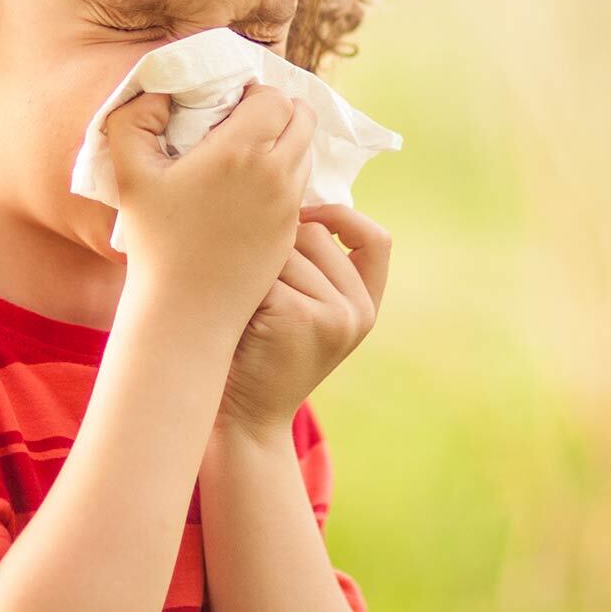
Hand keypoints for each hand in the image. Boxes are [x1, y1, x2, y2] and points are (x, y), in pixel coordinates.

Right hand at [104, 83, 316, 338]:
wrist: (186, 310)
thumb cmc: (154, 240)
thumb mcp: (129, 172)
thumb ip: (134, 118)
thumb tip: (159, 92)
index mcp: (242, 151)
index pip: (274, 97)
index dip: (253, 93)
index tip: (227, 106)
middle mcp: (276, 174)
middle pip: (303, 119)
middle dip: (279, 111)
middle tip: (244, 121)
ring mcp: (289, 205)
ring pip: (306, 152)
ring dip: (285, 143)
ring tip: (246, 154)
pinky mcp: (292, 232)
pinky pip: (300, 187)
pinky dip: (284, 176)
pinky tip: (249, 187)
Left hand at [215, 203, 390, 441]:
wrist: (242, 418)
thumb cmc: (258, 353)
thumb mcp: (303, 310)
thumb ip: (313, 266)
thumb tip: (289, 193)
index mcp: (365, 305)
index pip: (376, 240)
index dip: (342, 217)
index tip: (305, 215)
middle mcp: (359, 311)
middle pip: (315, 233)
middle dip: (276, 246)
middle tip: (251, 288)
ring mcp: (335, 315)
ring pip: (285, 247)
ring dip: (254, 266)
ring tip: (242, 305)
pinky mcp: (301, 316)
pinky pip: (264, 268)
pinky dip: (241, 283)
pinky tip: (234, 314)